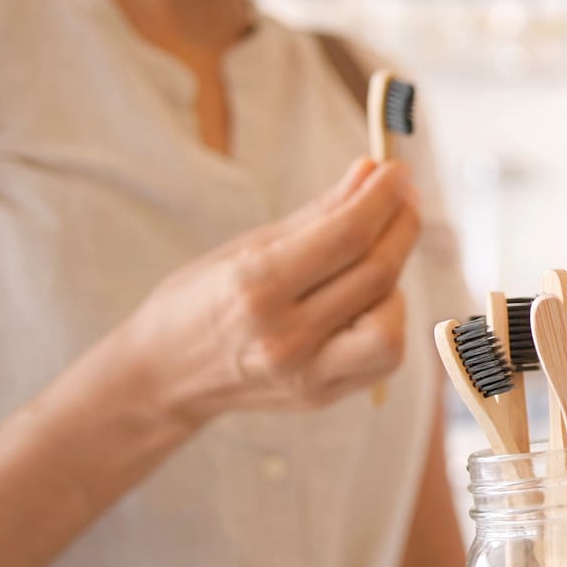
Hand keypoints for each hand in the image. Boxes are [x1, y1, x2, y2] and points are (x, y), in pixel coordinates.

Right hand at [117, 157, 421, 427]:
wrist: (163, 376)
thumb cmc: (200, 300)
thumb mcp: (247, 246)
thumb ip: (318, 214)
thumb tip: (371, 172)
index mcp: (254, 289)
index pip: (346, 235)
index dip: (382, 197)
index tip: (397, 170)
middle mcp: (284, 338)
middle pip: (375, 274)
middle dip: (401, 226)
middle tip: (402, 196)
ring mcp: (306, 375)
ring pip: (390, 323)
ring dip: (395, 280)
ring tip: (375, 255)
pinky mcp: (321, 396)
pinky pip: (383, 357)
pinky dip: (388, 319)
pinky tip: (370, 298)